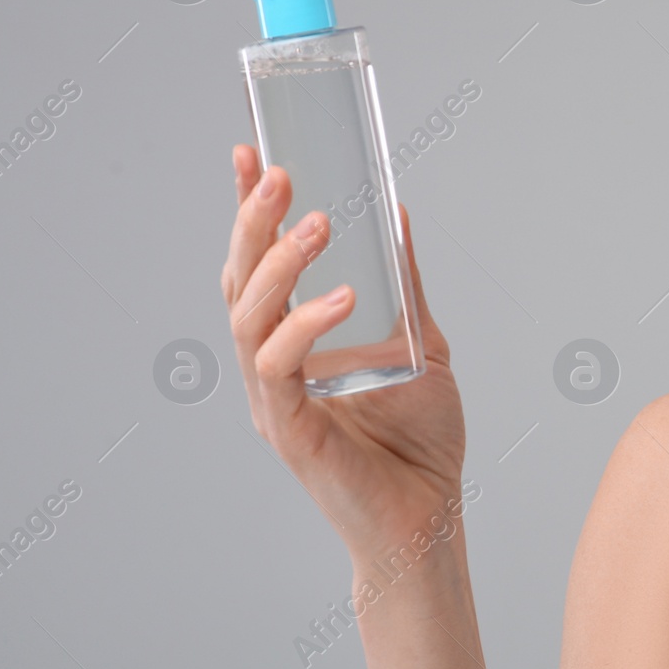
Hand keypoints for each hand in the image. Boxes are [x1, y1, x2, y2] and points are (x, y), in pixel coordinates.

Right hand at [221, 144, 469, 560]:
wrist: (428, 516)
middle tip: (279, 174)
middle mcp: (270, 366)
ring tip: (317, 223)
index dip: (247, 210)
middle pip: (240, 281)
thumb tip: (396, 213)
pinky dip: (306, 325)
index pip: (258, 264)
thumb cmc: (419, 439)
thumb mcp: (420, 342)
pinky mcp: (289, 429)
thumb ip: (404, 284)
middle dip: (252, 222)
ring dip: (280, 263)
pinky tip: (345, 297)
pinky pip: (279, 367)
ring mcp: (273, 398)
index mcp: (292, 342)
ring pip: (250, 317)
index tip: (249, 152)